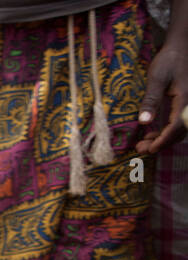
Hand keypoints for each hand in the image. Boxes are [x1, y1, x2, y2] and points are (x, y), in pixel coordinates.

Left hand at [135, 39, 186, 154]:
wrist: (183, 47)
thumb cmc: (170, 60)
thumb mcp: (157, 78)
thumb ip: (151, 100)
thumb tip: (143, 122)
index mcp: (186, 99)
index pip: (177, 127)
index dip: (163, 141)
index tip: (149, 150)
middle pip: (179, 132)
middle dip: (161, 143)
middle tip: (140, 149)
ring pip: (180, 129)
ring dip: (163, 138)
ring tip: (143, 142)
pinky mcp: (186, 103)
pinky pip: (180, 122)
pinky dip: (167, 131)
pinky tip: (152, 133)